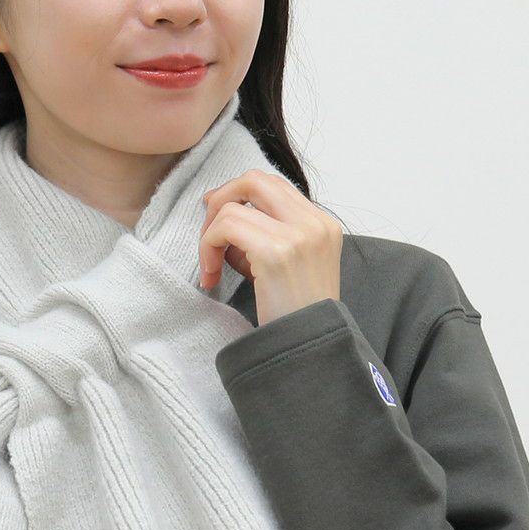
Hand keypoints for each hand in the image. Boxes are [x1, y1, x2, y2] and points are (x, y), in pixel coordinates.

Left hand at [198, 168, 343, 325]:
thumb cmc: (294, 314)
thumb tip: (220, 212)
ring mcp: (298, 235)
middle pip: (254, 179)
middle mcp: (314, 223)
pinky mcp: (276, 252)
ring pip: (233, 205)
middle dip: (220, 200)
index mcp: (322, 224)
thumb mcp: (288, 264)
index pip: (272, 185)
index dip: (238, 195)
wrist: (309, 350)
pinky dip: (208, 248)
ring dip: (210, 233)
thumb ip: (265, 234)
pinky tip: (210, 276)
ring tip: (210, 265)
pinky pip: (225, 228)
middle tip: (208, 234)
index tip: (217, 217)